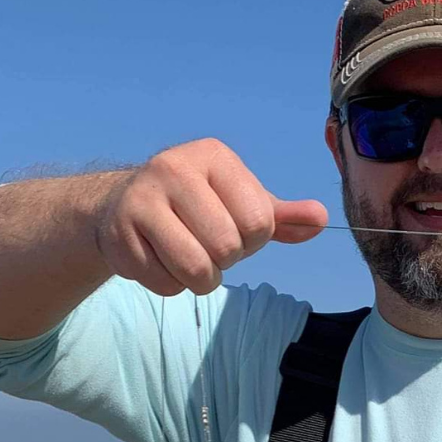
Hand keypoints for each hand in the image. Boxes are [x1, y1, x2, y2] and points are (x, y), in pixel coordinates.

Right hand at [96, 138, 327, 296]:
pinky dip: (170, 283)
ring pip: (197, 270)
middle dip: (224, 260)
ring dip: (199, 278)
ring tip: (186, 255)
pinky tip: (159, 257)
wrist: (124, 207)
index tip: (231, 226)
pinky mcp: (120, 234)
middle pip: (228, 247)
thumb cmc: (197, 208)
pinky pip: (166, 284)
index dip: (252, 240)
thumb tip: (320, 218)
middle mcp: (174, 168)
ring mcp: (142, 200)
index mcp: (214, 157)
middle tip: (205, 244)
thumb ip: (282, 217)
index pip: (259, 222)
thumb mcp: (241, 204)